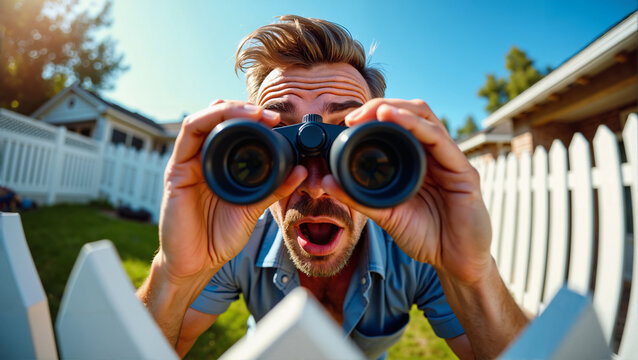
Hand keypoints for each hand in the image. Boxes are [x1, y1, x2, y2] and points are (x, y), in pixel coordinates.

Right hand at [158, 100, 306, 281]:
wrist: (198, 263)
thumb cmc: (220, 236)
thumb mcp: (254, 208)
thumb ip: (274, 188)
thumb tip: (301, 171)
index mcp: (220, 166)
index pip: (232, 130)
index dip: (253, 119)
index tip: (277, 120)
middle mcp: (202, 160)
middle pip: (216, 119)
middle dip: (242, 109)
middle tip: (269, 115)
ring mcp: (188, 163)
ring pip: (202, 120)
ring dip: (228, 110)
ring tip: (253, 113)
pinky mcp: (176, 171)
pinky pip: (188, 136)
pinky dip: (207, 121)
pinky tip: (225, 121)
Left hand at [323, 99, 492, 283]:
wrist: (456, 263)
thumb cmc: (426, 236)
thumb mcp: (386, 215)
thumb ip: (358, 198)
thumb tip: (326, 182)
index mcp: (417, 161)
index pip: (397, 126)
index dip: (372, 117)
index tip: (347, 121)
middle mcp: (434, 155)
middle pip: (411, 114)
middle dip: (382, 107)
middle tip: (355, 115)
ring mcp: (451, 160)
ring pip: (426, 119)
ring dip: (399, 110)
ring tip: (375, 110)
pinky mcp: (464, 171)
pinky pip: (440, 140)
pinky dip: (416, 125)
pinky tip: (396, 120)